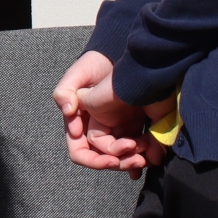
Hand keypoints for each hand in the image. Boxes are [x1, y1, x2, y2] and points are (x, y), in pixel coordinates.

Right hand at [53, 50, 155, 177]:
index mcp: (81, 123)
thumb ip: (65, 91)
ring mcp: (117, 129)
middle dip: (119, 163)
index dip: (94, 160)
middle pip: (104, 159)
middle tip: (136, 159)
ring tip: (146, 156)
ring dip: (133, 161)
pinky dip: (145, 156)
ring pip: (123, 157)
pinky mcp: (134, 125)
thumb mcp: (79, 73)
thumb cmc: (97, 62)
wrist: (126, 54)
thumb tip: (68, 112)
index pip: (80, 152)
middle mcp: (98, 130)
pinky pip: (138, 148)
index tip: (112, 158)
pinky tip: (152, 157)